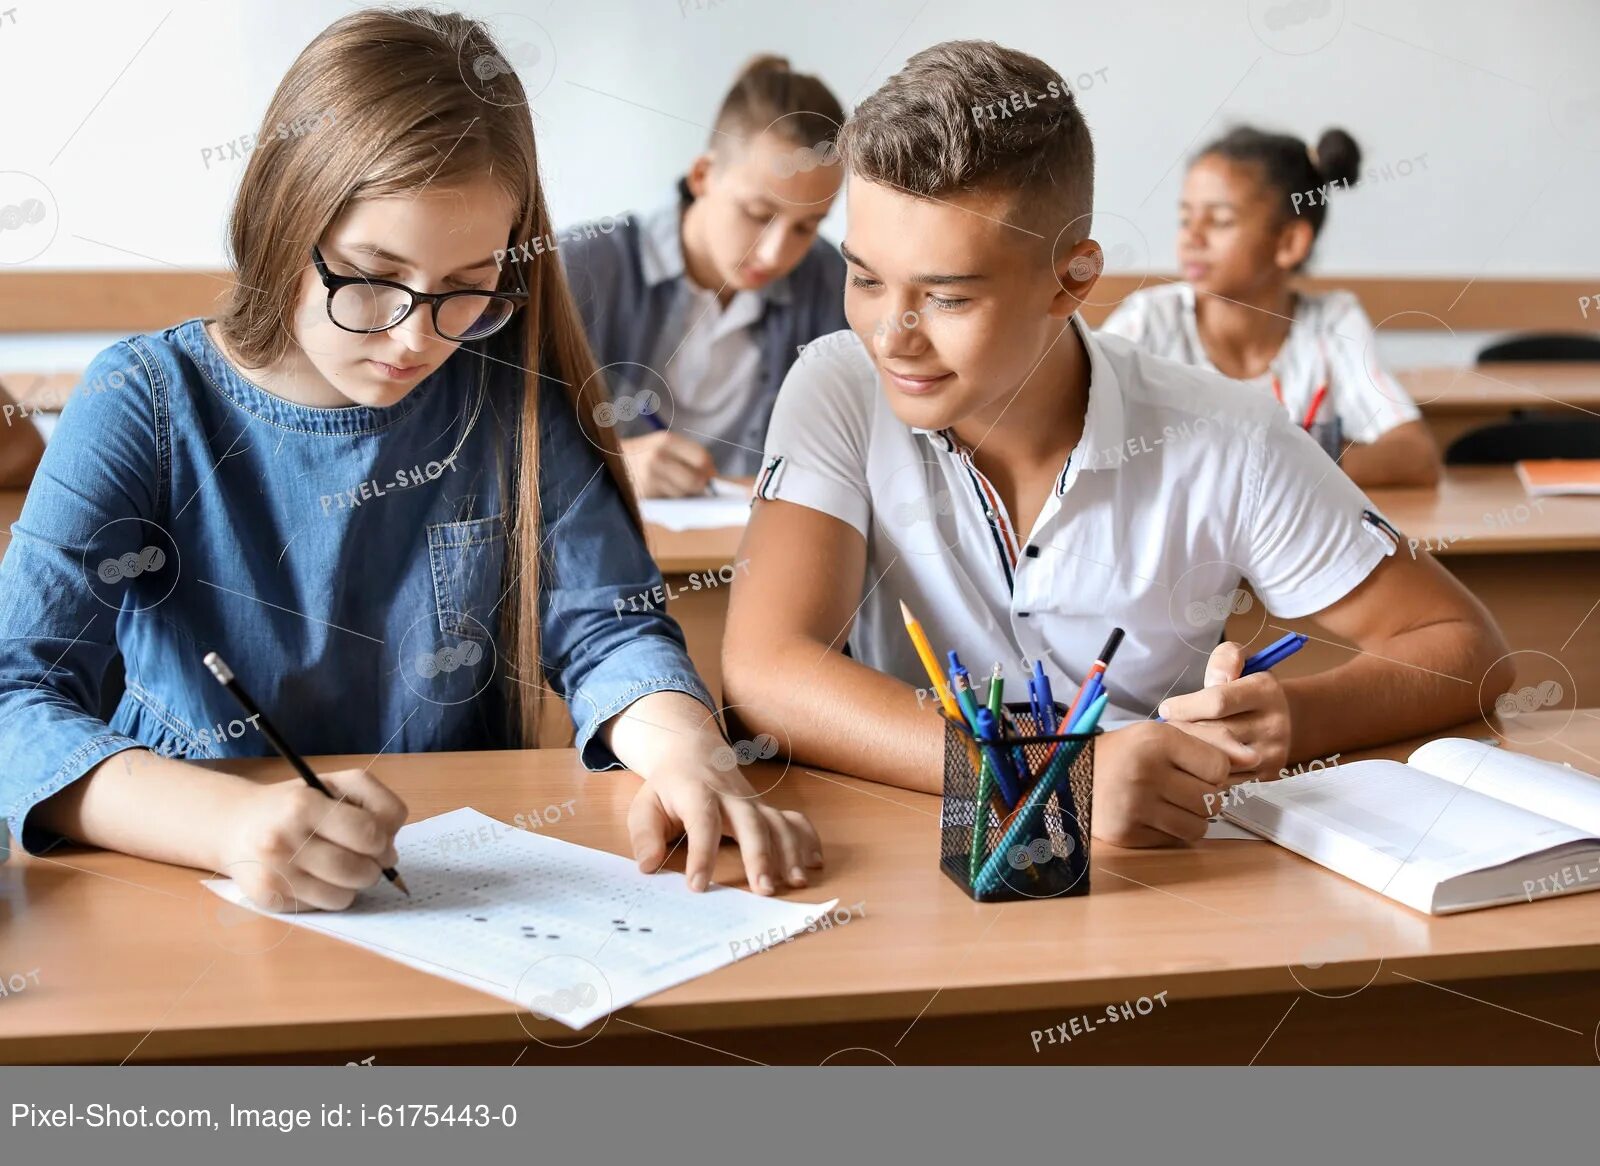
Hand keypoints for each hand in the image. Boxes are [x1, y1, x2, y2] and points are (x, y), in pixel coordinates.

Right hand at [216, 769, 407, 911]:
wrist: (235, 825)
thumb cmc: (296, 803)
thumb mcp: (338, 784)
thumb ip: (378, 803)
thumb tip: (390, 850)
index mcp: (303, 805)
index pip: (367, 833)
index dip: (382, 841)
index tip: (379, 840)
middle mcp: (283, 840)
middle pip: (358, 871)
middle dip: (373, 868)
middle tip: (365, 858)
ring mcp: (274, 873)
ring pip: (342, 897)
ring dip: (352, 885)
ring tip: (339, 866)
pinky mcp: (268, 899)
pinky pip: (320, 908)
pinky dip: (327, 895)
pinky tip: (314, 876)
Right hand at [620, 432, 715, 497]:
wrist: (604, 461)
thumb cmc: (639, 455)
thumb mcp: (660, 445)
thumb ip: (685, 456)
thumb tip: (712, 478)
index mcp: (665, 440)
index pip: (701, 458)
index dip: (710, 470)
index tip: (711, 477)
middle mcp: (658, 457)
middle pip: (696, 480)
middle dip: (701, 487)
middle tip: (699, 488)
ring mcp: (650, 477)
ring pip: (684, 494)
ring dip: (685, 495)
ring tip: (673, 487)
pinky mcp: (644, 494)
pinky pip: (669, 502)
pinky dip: (671, 500)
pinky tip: (663, 493)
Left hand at [626, 742, 822, 895]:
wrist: (694, 751)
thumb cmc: (668, 786)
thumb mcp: (645, 806)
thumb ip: (645, 835)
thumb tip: (648, 866)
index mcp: (696, 793)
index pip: (702, 822)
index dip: (701, 854)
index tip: (698, 885)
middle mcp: (730, 796)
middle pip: (751, 822)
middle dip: (760, 856)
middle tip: (764, 890)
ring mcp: (753, 802)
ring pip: (777, 822)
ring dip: (790, 851)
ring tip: (795, 882)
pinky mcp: (765, 809)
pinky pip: (792, 820)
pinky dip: (807, 838)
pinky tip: (814, 862)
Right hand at [1090, 721, 1252, 845]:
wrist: (1071, 773)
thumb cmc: (1126, 752)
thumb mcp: (1164, 734)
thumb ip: (1213, 742)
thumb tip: (1254, 759)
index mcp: (1156, 740)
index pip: (1219, 768)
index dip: (1214, 770)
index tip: (1195, 767)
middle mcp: (1145, 773)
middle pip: (1213, 800)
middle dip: (1205, 796)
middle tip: (1181, 786)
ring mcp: (1134, 807)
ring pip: (1199, 827)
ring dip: (1191, 817)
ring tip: (1169, 802)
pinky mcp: (1126, 834)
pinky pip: (1174, 841)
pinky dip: (1170, 831)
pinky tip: (1151, 815)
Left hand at [1157, 641, 1291, 782]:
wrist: (1282, 717)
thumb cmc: (1248, 686)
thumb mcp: (1241, 660)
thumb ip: (1226, 659)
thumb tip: (1215, 680)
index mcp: (1265, 691)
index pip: (1217, 701)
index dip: (1185, 706)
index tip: (1166, 708)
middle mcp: (1273, 724)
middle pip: (1214, 732)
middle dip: (1183, 730)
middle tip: (1165, 729)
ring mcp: (1271, 753)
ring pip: (1217, 759)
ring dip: (1190, 752)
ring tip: (1177, 743)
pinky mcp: (1266, 776)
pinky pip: (1224, 777)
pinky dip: (1203, 770)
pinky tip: (1193, 758)